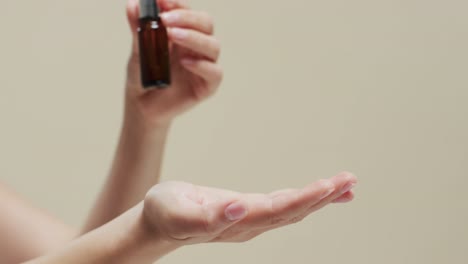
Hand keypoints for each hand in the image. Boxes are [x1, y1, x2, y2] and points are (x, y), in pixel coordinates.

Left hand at [125, 0, 221, 125]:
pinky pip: (215, 73)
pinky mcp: (207, 86)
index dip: (177, 4)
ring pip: (213, 46)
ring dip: (194, 37)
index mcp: (184, 32)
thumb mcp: (138, 50)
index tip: (160, 0)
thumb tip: (133, 4)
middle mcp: (197, 46)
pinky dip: (202, 65)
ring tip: (172, 36)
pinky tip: (185, 62)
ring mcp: (204, 65)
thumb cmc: (144, 75)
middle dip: (187, 18)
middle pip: (206, 23)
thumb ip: (138, 28)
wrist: (142, 105)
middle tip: (165, 20)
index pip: (187, 11)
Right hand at [143, 172, 356, 244]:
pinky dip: (306, 197)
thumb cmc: (163, 214)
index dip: (303, 199)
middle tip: (350, 181)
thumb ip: (208, 217)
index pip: (277, 211)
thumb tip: (240, 208)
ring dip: (321, 197)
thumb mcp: (177, 213)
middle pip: (294, 211)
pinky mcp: (250, 211)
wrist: (157, 222)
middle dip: (323, 196)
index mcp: (236, 223)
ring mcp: (252, 219)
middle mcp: (250, 224)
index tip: (328, 186)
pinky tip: (321, 192)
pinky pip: (285, 204)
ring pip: (293, 209)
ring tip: (347, 185)